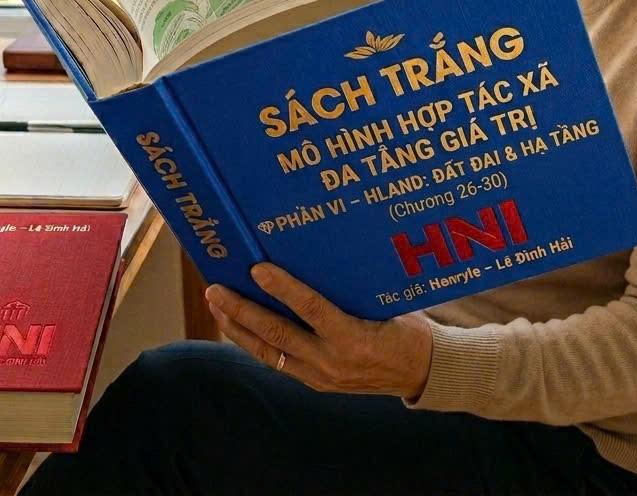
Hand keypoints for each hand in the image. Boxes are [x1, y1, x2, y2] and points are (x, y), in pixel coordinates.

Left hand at [205, 263, 432, 399]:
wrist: (420, 372)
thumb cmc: (405, 327)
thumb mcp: (384, 303)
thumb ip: (350, 289)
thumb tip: (316, 254)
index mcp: (354, 337)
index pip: (311, 309)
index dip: (283, 288)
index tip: (257, 269)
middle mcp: (332, 361)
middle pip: (277, 333)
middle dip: (242, 310)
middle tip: (216, 288)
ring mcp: (321, 376)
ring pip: (269, 352)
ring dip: (239, 328)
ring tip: (217, 305)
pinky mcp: (316, 383)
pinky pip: (277, 361)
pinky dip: (254, 343)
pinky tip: (238, 327)